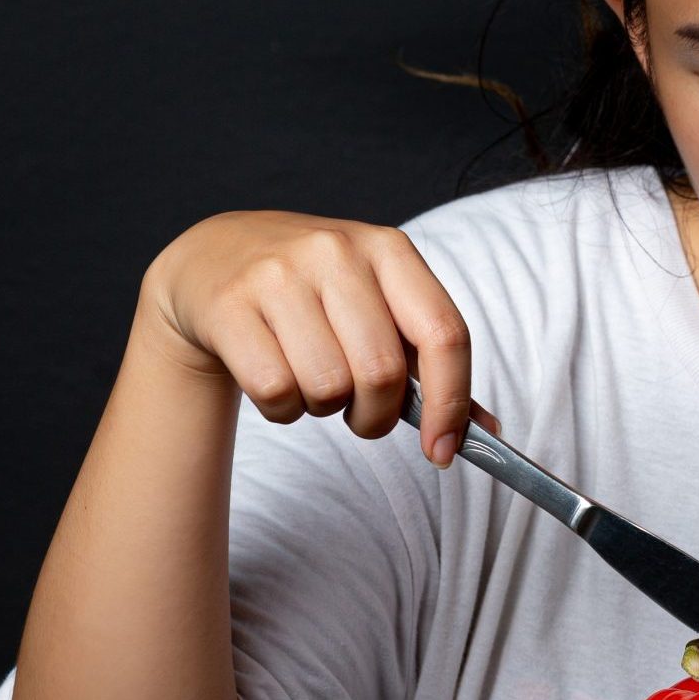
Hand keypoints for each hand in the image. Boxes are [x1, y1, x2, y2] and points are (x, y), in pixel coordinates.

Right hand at [137, 210, 500, 465]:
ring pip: (327, 387)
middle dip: (375, 416)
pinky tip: (274, 377)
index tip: (443, 450)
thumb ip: (430, 363)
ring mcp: (278, 274)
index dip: (451, 403)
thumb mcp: (377, 305)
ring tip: (310, 380)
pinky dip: (282, 409)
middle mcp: (336, 251)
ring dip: (324, 409)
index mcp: (389, 249)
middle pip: (383, 373)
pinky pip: (276, 392)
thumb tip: (484, 431)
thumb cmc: (313, 293)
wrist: (213, 259)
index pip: (444, 334)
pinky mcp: (229, 304)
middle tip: (359, 411)